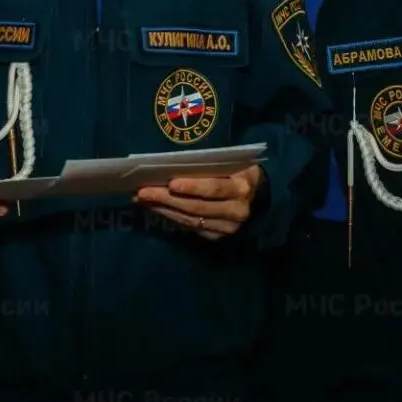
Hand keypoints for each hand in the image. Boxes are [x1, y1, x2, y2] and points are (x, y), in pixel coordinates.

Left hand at [134, 165, 263, 239]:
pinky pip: (190, 228)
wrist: (259, 197)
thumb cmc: (239, 173)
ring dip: (163, 210)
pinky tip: (156, 208)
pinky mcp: (217, 237)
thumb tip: (175, 165)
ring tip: (142, 199)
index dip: (192, 187)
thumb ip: (210, 167)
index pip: (214, 189)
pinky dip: (171, 217)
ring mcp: (227, 228)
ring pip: (190, 220)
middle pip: (197, 207)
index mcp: (241, 189)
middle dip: (167, 199)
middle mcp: (236, 212)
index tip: (170, 183)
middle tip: (142, 191)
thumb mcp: (233, 164)